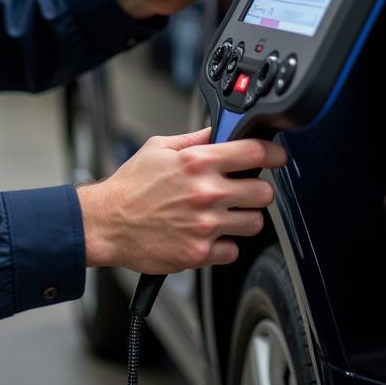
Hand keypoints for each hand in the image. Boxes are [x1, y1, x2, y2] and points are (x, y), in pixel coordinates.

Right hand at [76, 127, 286, 273]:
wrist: (107, 223)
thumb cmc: (130, 186)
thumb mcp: (158, 148)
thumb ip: (193, 139)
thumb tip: (217, 132)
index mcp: (198, 163)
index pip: (254, 153)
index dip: (274, 153)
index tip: (278, 156)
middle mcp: (206, 193)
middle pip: (263, 192)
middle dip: (257, 189)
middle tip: (244, 190)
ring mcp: (205, 225)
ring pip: (254, 222)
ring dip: (244, 218)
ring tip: (225, 214)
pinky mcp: (200, 253)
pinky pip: (233, 250)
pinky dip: (225, 244)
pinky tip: (208, 234)